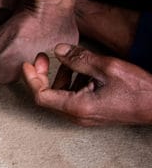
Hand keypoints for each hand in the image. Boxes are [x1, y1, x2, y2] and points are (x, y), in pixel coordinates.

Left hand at [22, 44, 151, 125]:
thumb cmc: (139, 90)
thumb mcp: (107, 68)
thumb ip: (79, 59)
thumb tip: (58, 50)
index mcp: (77, 107)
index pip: (41, 95)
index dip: (31, 78)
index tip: (27, 63)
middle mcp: (78, 115)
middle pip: (47, 96)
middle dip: (43, 75)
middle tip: (43, 57)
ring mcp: (85, 116)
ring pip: (61, 96)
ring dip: (61, 77)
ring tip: (72, 61)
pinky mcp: (93, 113)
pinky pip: (74, 98)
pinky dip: (74, 82)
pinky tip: (85, 70)